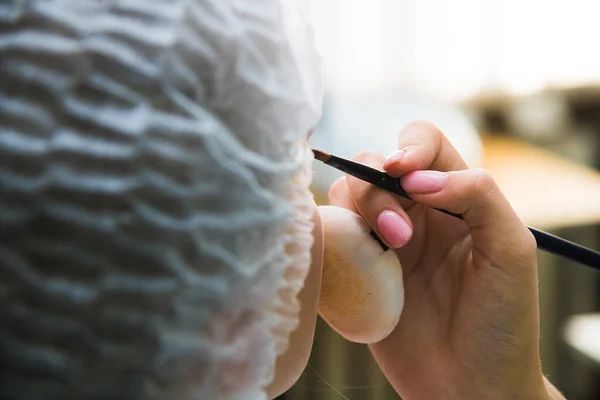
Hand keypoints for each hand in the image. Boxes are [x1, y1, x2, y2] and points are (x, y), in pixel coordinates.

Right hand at [327, 121, 562, 398]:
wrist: (470, 387)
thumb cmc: (502, 321)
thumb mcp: (511, 249)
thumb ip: (477, 195)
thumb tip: (418, 179)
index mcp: (452, 200)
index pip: (423, 145)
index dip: (408, 147)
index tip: (403, 172)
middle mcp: (413, 214)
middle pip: (373, 166)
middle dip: (378, 189)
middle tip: (401, 235)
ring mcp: (381, 244)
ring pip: (345, 196)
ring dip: (358, 210)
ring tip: (386, 251)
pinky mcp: (356, 272)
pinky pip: (329, 237)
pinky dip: (330, 234)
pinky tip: (352, 259)